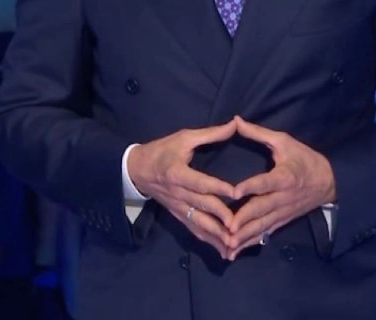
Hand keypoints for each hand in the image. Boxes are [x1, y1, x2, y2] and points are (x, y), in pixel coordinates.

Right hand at [126, 119, 239, 259]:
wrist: (136, 169)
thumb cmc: (162, 150)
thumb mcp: (184, 137)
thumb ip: (211, 134)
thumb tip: (235, 124)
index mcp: (178, 173)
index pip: (200, 182)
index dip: (217, 188)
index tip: (235, 193)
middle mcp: (177, 193)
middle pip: (201, 206)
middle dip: (220, 217)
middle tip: (239, 225)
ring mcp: (177, 206)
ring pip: (198, 223)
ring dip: (216, 235)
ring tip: (233, 245)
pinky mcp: (177, 214)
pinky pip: (193, 229)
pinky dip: (208, 240)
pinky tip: (222, 250)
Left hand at [226, 116, 335, 258]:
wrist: (329, 181)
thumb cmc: (304, 158)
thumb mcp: (284, 141)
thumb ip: (258, 133)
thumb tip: (235, 121)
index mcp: (284, 176)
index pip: (265, 182)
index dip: (250, 187)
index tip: (233, 192)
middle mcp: (283, 197)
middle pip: (261, 210)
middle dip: (244, 221)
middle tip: (226, 229)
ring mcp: (283, 211)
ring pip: (262, 226)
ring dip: (245, 236)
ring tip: (228, 246)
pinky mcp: (282, 220)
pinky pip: (265, 233)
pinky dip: (251, 242)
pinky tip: (237, 250)